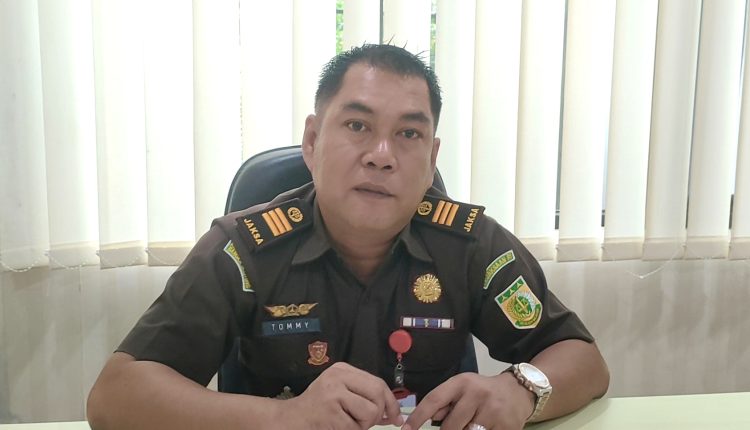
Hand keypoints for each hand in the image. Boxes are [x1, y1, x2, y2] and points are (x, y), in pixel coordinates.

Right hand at [280, 362, 402, 429]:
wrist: (290, 420)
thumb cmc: (318, 409)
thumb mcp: (341, 394)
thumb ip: (365, 398)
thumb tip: (393, 413)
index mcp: (342, 370)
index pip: (378, 382)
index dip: (391, 402)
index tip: (396, 417)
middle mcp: (338, 377)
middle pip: (378, 393)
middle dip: (379, 413)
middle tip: (366, 422)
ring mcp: (334, 393)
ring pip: (371, 412)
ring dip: (363, 425)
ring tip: (347, 423)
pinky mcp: (330, 412)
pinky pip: (355, 427)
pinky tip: (335, 426)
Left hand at [403, 372, 534, 429]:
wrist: (518, 391)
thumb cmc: (483, 391)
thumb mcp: (463, 388)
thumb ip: (444, 402)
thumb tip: (429, 418)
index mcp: (462, 383)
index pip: (434, 399)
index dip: (418, 416)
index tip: (406, 429)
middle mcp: (477, 394)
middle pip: (450, 426)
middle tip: (456, 426)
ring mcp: (493, 412)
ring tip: (472, 424)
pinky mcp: (506, 427)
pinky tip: (484, 427)